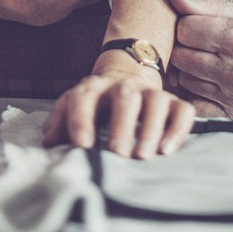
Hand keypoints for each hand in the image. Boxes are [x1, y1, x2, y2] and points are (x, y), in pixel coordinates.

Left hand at [43, 61, 194, 157]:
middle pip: (125, 97)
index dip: (81, 118)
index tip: (82, 145)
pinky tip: (167, 150)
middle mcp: (123, 86)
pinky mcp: (173, 102)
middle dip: (121, 125)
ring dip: (150, 128)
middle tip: (117, 153)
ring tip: (142, 156)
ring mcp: (151, 92)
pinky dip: (178, 129)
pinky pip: (182, 110)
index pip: (84, 96)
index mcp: (94, 87)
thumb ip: (60, 123)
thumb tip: (49, 144)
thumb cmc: (96, 103)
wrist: (126, 75)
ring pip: (156, 102)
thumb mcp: (73, 106)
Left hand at [168, 0, 232, 119]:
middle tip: (197, 36)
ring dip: (188, 66)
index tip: (195, 19)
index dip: (185, 20)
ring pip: (185, 80)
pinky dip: (195, 90)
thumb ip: (207, 2)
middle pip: (182, 56)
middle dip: (183, 43)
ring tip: (204, 54)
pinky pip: (198, 104)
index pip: (185, 30)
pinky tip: (205, 76)